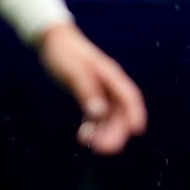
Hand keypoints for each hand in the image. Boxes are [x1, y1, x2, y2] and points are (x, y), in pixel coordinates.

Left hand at [39, 23, 147, 154]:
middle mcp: (109, 84)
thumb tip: (98, 113)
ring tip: (91, 144)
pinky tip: (83, 136)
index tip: (136, 131)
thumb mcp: (73, 72)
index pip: (128, 96)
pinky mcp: (90, 96)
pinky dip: (94, 128)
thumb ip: (86, 91)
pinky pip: (98, 117)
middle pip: (120, 112)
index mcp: (110, 75)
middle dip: (115, 132)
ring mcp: (101, 91)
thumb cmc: (63, 53)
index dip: (134, 114)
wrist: (52, 40)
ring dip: (104, 133)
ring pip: (110, 117)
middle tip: (102, 149)